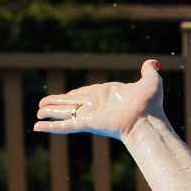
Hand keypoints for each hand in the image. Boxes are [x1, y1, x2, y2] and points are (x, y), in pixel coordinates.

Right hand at [34, 59, 164, 139]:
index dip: (75, 94)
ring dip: (50, 113)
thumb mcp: (151, 81)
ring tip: (38, 113)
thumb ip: (148, 71)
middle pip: (71, 103)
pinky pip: (65, 125)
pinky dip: (50, 127)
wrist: (147, 120)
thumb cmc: (150, 105)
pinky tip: (37, 128)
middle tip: (43, 105)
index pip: (86, 93)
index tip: (67, 95)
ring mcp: (90, 115)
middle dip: (57, 103)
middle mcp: (96, 106)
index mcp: (107, 95)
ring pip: (64, 112)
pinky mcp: (86, 123)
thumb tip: (153, 62)